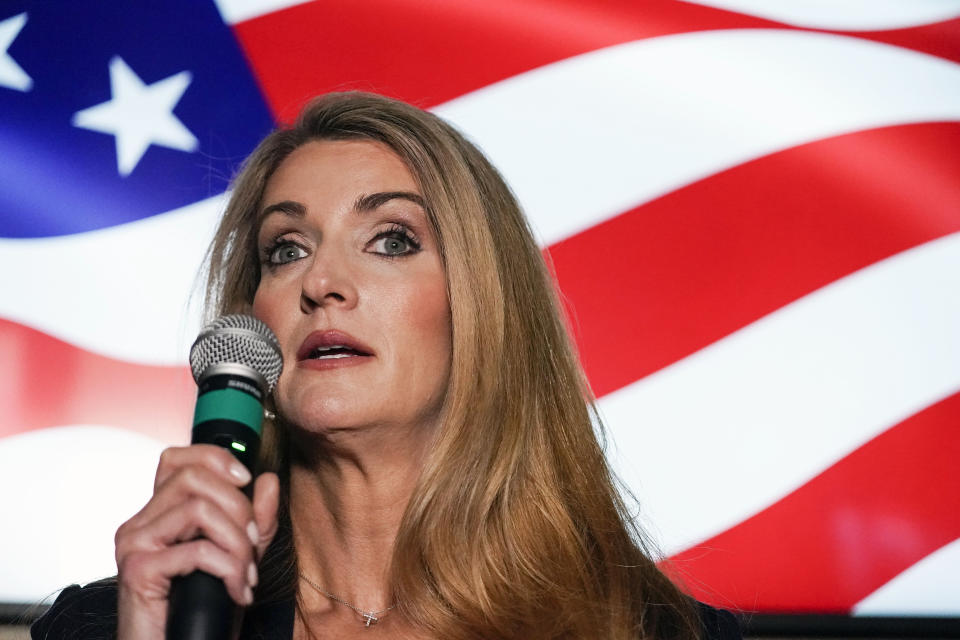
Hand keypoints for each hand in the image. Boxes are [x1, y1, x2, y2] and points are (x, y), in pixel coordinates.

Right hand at [114, 445, 279, 639]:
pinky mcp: (138, 570)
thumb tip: (268, 480)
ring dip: (237, 544)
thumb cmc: (202, 612)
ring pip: (198, 509)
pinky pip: (198, 550)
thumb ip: (255, 521)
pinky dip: (229, 569)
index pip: (177, 458)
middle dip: (238, 508)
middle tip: (252, 547)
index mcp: (159, 514)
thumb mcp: (239, 558)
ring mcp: (135, 544)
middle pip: (193, 477)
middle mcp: (141, 523)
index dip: (216, 458)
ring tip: (246, 576)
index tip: (247, 481)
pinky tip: (237, 592)